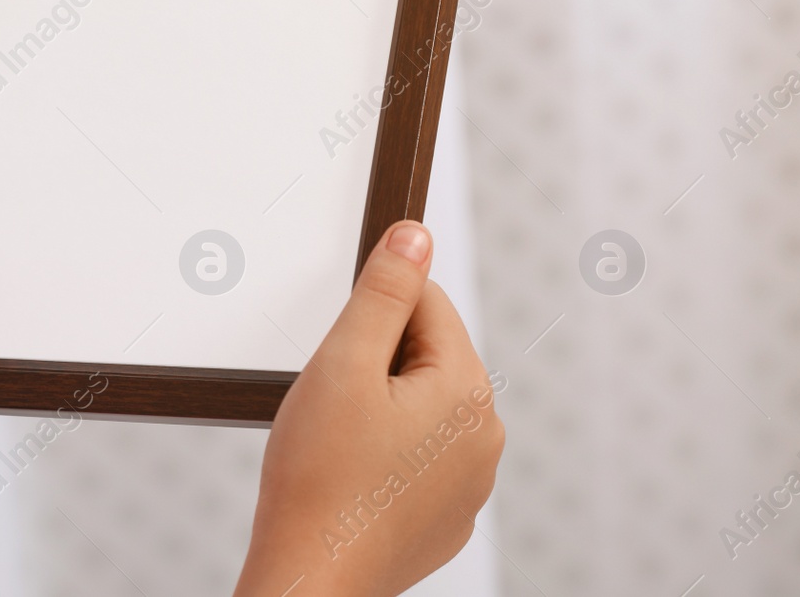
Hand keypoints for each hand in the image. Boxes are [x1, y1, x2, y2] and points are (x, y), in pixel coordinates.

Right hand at [234, 221, 503, 596]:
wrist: (313, 577)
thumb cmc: (320, 481)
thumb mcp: (342, 363)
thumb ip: (383, 291)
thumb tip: (416, 236)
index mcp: (467, 389)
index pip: (426, 303)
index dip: (370, 316)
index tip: (339, 355)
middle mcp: (485, 436)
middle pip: (424, 356)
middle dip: (373, 365)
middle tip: (332, 406)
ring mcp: (471, 483)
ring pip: (418, 408)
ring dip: (377, 410)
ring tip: (337, 446)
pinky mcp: (446, 517)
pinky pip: (415, 458)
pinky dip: (382, 457)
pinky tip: (350, 479)